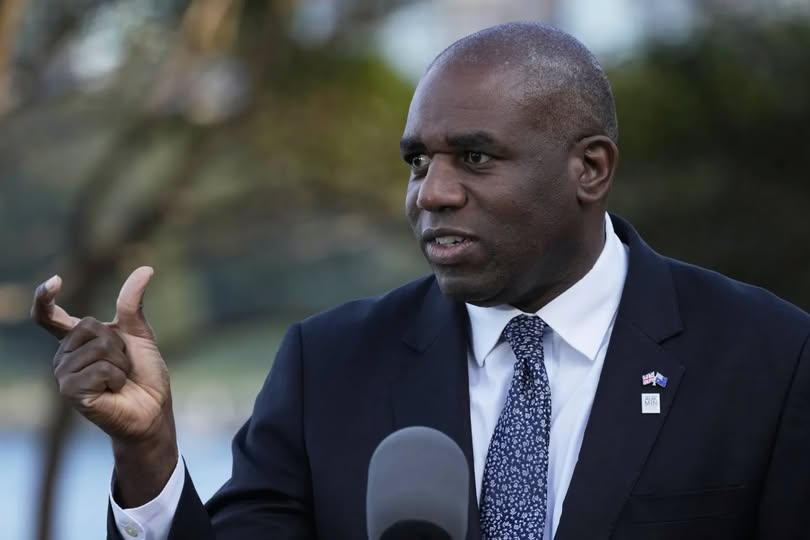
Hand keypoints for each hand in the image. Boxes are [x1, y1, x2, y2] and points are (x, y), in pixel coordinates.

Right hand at [32, 267, 172, 441]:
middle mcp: (64, 355)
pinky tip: (114, 389)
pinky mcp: (70, 391)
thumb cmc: (144, 373)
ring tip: (119, 378)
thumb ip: (133, 303)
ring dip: (120, 362)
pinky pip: (99, 369)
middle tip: (123, 364)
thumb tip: (145, 268)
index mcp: (76, 340)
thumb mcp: (139, 333)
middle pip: (89, 325)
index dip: (45, 298)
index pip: (49, 317)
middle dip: (118, 342)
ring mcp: (63, 374)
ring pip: (97, 347)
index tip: (55, 281)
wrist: (153, 409)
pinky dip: (116, 377)